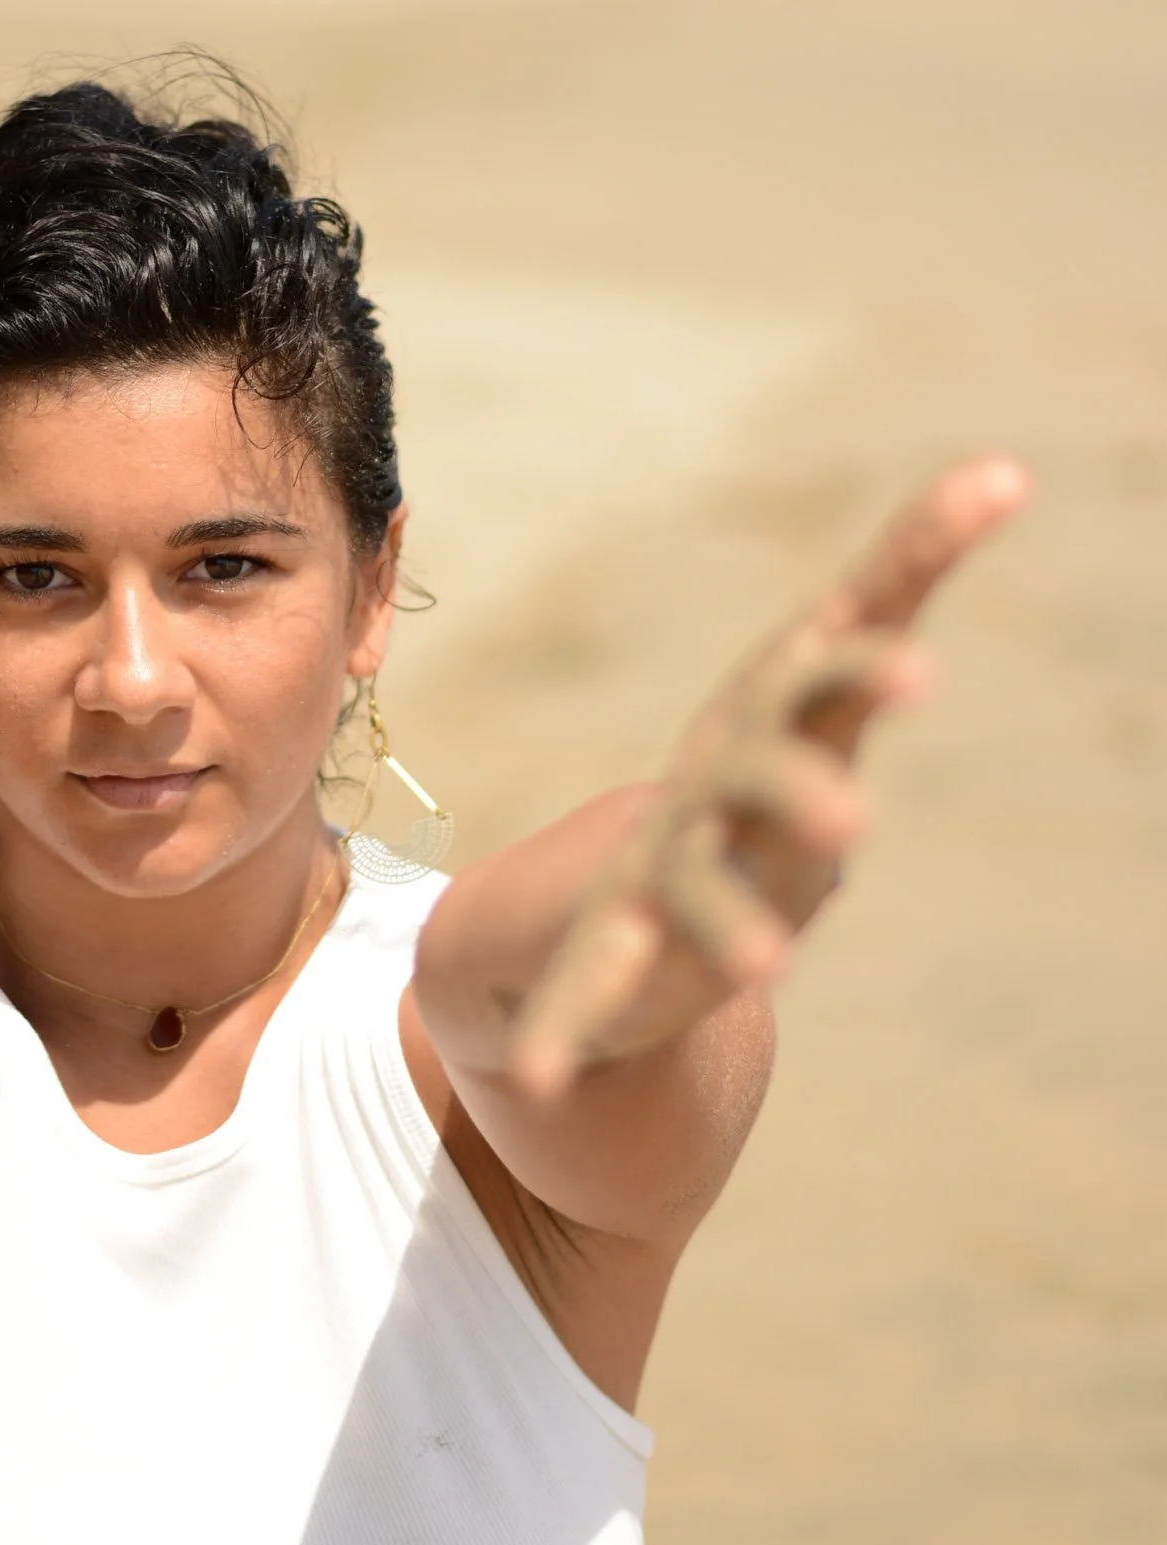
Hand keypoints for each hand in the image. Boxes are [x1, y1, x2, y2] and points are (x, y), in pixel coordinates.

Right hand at [503, 455, 1030, 1100]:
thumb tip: (1008, 466)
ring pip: (688, 892)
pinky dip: (559, 1031)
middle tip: (856, 822)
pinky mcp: (621, 949)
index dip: (864, 673)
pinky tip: (536, 1079)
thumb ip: (908, 568)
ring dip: (722, 922)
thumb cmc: (762, 759)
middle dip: (798, 791)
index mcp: (768, 722)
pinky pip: (586, 990)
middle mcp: (710, 787)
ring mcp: (658, 869)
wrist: (628, 866)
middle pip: (757, 779)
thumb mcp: (829, 681)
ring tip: (761, 966)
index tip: (922, 671)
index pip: (823, 678)